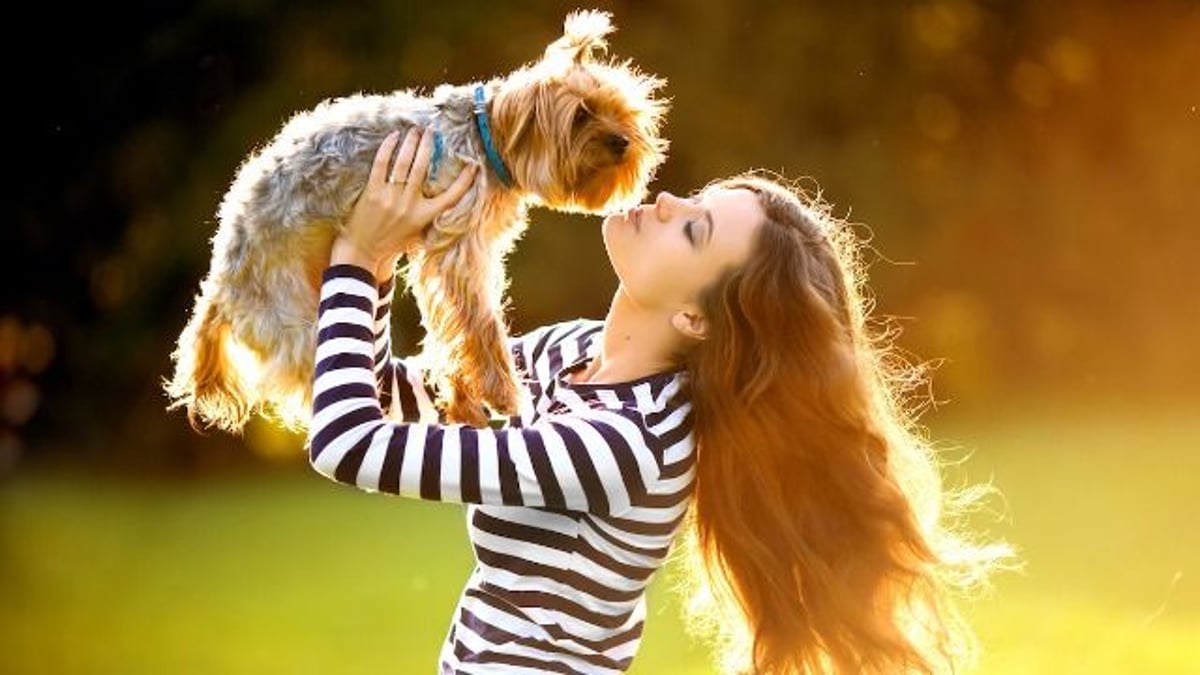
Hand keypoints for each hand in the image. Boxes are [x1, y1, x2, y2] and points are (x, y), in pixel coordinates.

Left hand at [332, 127, 476, 277]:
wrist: (363, 252)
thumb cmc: (392, 242)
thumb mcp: (418, 233)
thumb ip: (429, 216)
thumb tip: (443, 196)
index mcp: (425, 216)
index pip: (452, 195)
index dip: (465, 179)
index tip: (473, 164)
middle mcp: (410, 205)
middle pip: (423, 167)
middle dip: (428, 145)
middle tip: (431, 131)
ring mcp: (390, 198)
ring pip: (404, 162)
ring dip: (411, 142)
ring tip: (415, 130)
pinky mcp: (373, 192)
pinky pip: (381, 164)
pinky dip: (388, 148)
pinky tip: (393, 137)